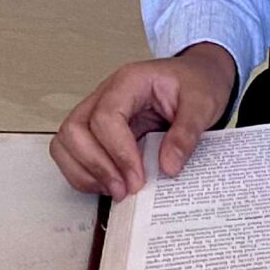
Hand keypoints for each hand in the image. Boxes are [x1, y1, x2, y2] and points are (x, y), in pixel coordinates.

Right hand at [50, 43, 238, 199]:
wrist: (197, 78)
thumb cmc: (196, 84)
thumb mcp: (203, 103)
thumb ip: (187, 133)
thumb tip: (168, 168)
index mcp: (130, 81)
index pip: (105, 117)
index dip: (117, 153)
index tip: (138, 180)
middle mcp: (106, 94)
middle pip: (75, 129)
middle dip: (95, 166)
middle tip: (124, 190)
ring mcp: (97, 112)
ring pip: (66, 142)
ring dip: (85, 172)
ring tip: (116, 191)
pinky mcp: (97, 131)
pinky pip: (73, 154)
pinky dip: (85, 175)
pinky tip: (111, 186)